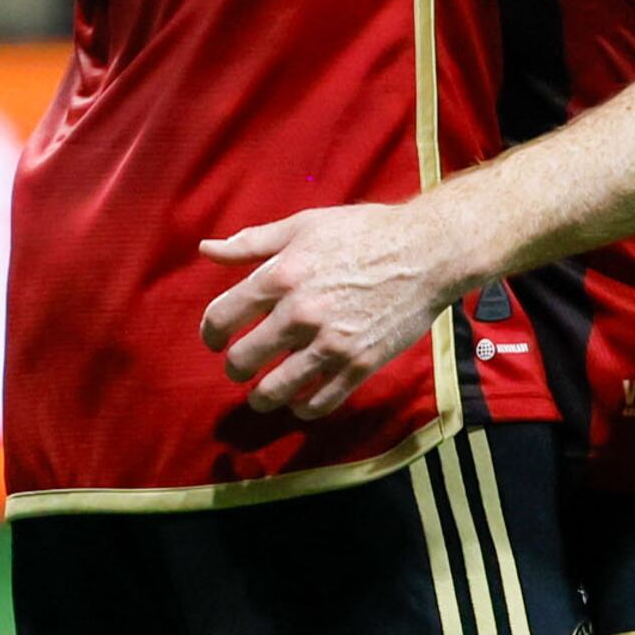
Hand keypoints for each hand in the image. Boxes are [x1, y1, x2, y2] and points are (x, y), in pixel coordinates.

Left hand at [199, 202, 472, 419]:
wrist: (429, 252)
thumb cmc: (366, 232)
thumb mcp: (305, 225)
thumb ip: (253, 242)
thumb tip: (206, 250)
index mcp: (281, 276)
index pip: (220, 318)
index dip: (211, 333)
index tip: (217, 338)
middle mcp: (300, 314)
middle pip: (241, 361)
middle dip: (236, 368)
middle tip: (243, 366)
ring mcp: (331, 343)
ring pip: (274, 391)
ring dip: (262, 397)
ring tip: (264, 393)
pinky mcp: (359, 364)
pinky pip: (318, 403)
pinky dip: (303, 408)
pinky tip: (301, 400)